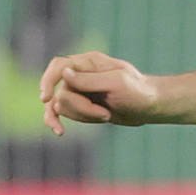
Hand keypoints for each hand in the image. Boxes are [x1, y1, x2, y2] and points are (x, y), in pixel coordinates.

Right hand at [39, 51, 158, 133]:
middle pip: (62, 93)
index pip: (58, 66)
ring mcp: (78, 90)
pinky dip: (58, 121)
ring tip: (107, 115)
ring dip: (83, 116)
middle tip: (106, 114)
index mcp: (89, 62)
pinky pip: (61, 112)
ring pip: (62, 106)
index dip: (48, 80)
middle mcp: (80, 74)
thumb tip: (64, 74)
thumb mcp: (117, 83)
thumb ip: (90, 80)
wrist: (150, 107)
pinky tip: (59, 131)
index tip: (46, 99)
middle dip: (82, 108)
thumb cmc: (138, 92)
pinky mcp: (79, 104)